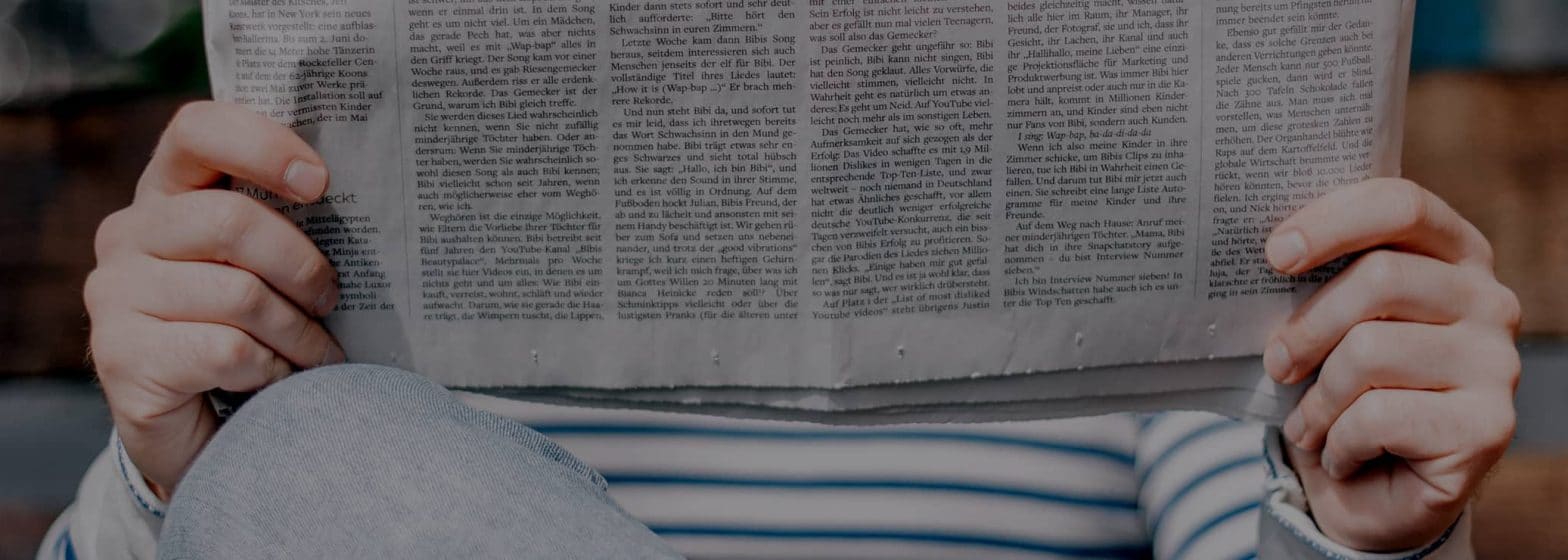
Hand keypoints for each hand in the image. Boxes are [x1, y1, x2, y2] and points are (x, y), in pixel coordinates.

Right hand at [85, 102, 344, 499]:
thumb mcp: (267, 269)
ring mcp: (114, 295)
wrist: (204, 433)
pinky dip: (271, 370)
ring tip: (316, 354)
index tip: (320, 182)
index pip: (198, 130)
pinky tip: (276, 381)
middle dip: (302, 266)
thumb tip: (369, 197)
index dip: (262, 146)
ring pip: (239, 294)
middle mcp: (128, 234)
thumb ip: (287, 225)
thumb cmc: (252, 333)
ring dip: (298, 333)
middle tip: (331, 299)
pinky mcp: (122, 357)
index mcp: (167, 194)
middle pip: (232, 220)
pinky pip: (226, 349)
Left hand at [1263, 178, 1519, 550]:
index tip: (1275, 254)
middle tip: (1275, 364)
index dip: (1333, 222)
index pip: (1401, 205)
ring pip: (1371, 350)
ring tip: (1308, 425)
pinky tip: (1342, 456)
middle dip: (1307, 326)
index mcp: (1453, 255)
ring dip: (1318, 399)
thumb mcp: (1324, 327)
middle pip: (1382, 277)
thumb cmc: (1341, 393)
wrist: (1371, 498)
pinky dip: (1338, 442)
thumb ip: (1315, 280)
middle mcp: (1489, 301)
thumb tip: (1265, 249)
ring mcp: (1497, 363)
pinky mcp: (1488, 426)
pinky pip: (1379, 415)